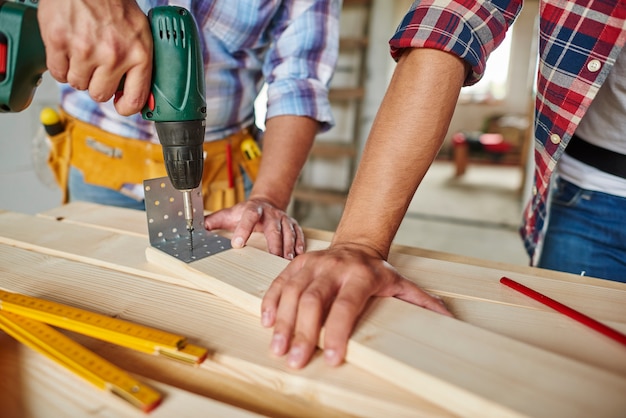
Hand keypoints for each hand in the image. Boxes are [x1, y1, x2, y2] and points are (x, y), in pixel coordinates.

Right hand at [37, 0, 152, 114]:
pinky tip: (68, 48)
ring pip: (78, 84)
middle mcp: (114, 55)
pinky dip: (61, 65)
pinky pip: (58, 73)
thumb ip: (141, 63)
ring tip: (83, 51)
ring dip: (78, 72)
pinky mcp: (60, 43)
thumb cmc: (113, 3)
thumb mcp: (140, 33)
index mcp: (139, 54)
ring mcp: (85, 50)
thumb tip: (141, 94)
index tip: (121, 103)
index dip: (126, 107)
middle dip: (97, 83)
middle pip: (100, 95)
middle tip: (97, 66)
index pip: (135, 100)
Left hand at [204, 199, 305, 259]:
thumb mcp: (230, 213)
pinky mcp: (293, 225)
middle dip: (274, 242)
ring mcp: (284, 220)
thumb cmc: (246, 213)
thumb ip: (214, 221)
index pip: (249, 217)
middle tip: (273, 256)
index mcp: (253, 210)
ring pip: (288, 232)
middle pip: (274, 227)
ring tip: (287, 259)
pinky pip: (299, 234)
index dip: (243, 229)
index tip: (238, 243)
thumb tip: (197, 227)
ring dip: (289, 246)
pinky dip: (300, 244)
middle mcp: (271, 214)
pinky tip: (298, 255)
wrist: (267, 202)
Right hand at [260, 243, 451, 368]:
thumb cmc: (377, 271)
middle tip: (294, 360)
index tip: (330, 357)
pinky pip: (279, 282)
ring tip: (276, 348)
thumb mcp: (401, 284)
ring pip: (292, 292)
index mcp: (361, 275)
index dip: (336, 332)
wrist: (356, 244)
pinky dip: (270, 302)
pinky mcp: (297, 263)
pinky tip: (266, 322)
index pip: (345, 306)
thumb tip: (449, 319)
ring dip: (281, 322)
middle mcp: (333, 267)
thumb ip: (421, 302)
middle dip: (302, 332)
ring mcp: (312, 263)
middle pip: (313, 300)